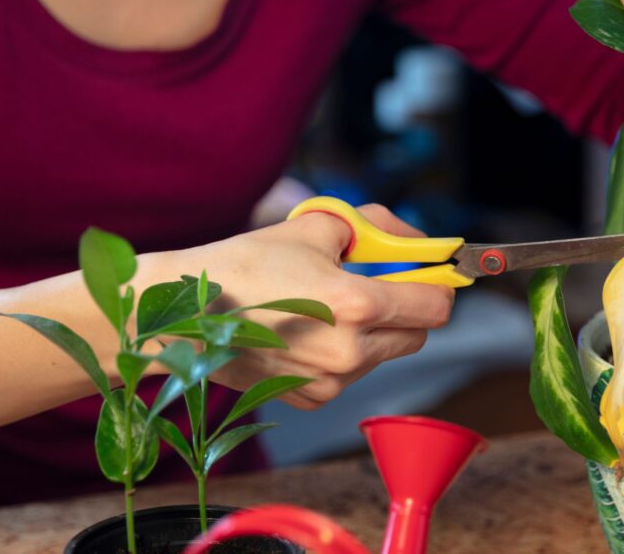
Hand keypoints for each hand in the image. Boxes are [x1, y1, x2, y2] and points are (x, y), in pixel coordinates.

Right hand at [180, 204, 454, 409]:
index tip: (432, 275)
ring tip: (326, 306)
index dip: (439, 287)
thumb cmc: (247, 263)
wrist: (184, 313)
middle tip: (381, 285)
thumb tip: (418, 241)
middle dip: (407, 309)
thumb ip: (379, 229)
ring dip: (373, 331)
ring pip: (383, 355)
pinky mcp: (310, 397)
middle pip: (417, 335)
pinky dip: (343, 354)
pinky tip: (307, 332)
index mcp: (356, 303)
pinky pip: (350, 374)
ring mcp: (331, 380)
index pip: (435, 307)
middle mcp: (349, 350)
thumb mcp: (318, 225)